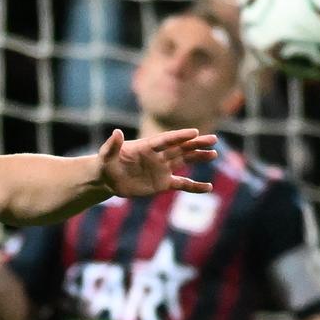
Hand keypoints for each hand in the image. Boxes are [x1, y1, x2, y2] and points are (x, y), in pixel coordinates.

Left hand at [93, 128, 218, 198]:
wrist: (108, 179)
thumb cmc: (106, 164)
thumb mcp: (106, 155)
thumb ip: (112, 145)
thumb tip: (116, 132)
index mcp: (146, 146)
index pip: (166, 140)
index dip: (179, 136)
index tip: (194, 133)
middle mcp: (158, 156)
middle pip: (180, 148)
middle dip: (196, 144)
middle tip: (213, 139)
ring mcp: (162, 168)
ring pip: (184, 161)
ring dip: (198, 158)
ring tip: (214, 154)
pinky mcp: (162, 183)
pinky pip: (182, 184)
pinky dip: (194, 186)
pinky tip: (208, 187)